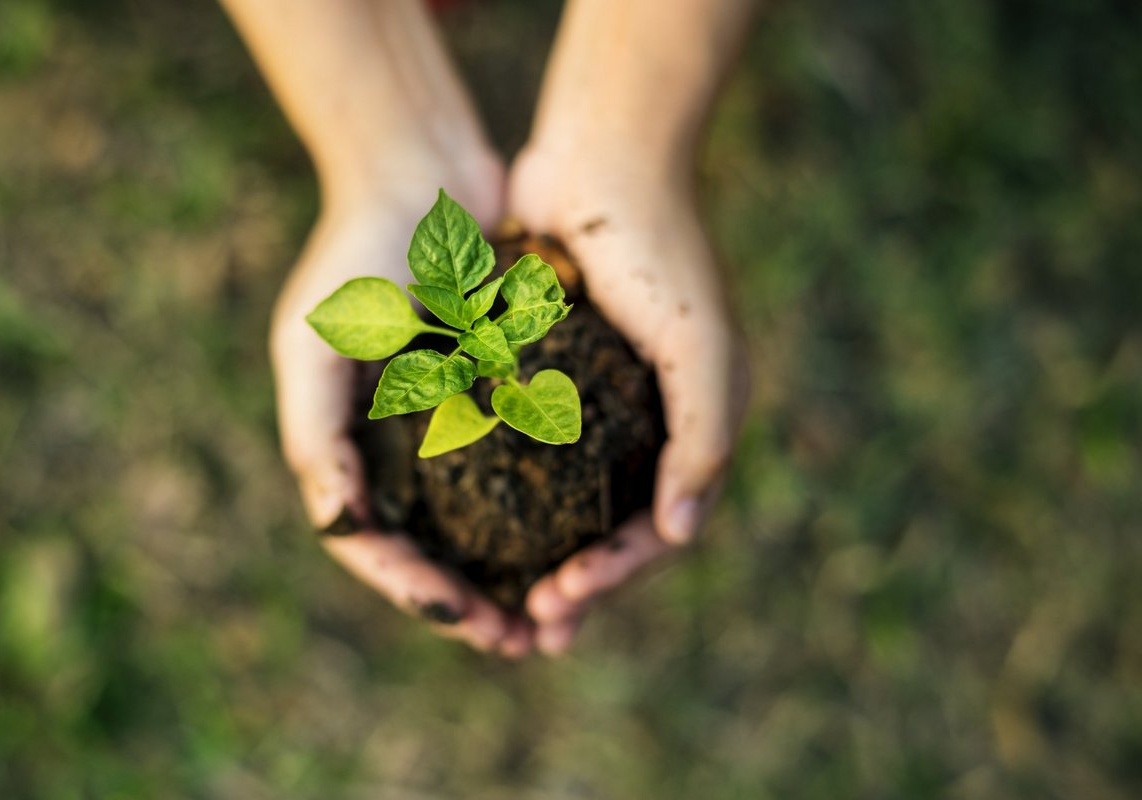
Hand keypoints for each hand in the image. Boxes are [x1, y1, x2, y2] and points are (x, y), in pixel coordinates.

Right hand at [269, 162, 536, 656]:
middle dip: (474, 603)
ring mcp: (452, 423)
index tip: (469, 619)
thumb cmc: (356, 255)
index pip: (375, 545)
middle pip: (434, 550)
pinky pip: (526, 467)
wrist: (421, 172)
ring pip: (485, 523)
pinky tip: (583, 538)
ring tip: (559, 612)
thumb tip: (340, 525)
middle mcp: (400, 446)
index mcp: (349, 447)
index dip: (417, 592)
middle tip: (524, 642)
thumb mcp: (315, 344)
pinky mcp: (502, 394)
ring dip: (516, 573)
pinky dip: (548, 509)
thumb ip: (316, 437)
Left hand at [507, 146, 751, 653]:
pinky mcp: (547, 376)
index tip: (559, 604)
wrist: (605, 156)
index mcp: (688, 428)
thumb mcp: (701, 348)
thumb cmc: (662, 251)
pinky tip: (471, 526)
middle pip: (609, 531)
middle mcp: (645, 425)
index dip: (612, 577)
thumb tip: (680, 533)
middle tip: (529, 633)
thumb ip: (703, 440)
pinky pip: (528, 452)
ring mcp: (596, 404)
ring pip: (565, 504)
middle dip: (575, 586)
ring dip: (538, 556)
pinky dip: (508, 494)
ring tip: (501, 602)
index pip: (655, 531)